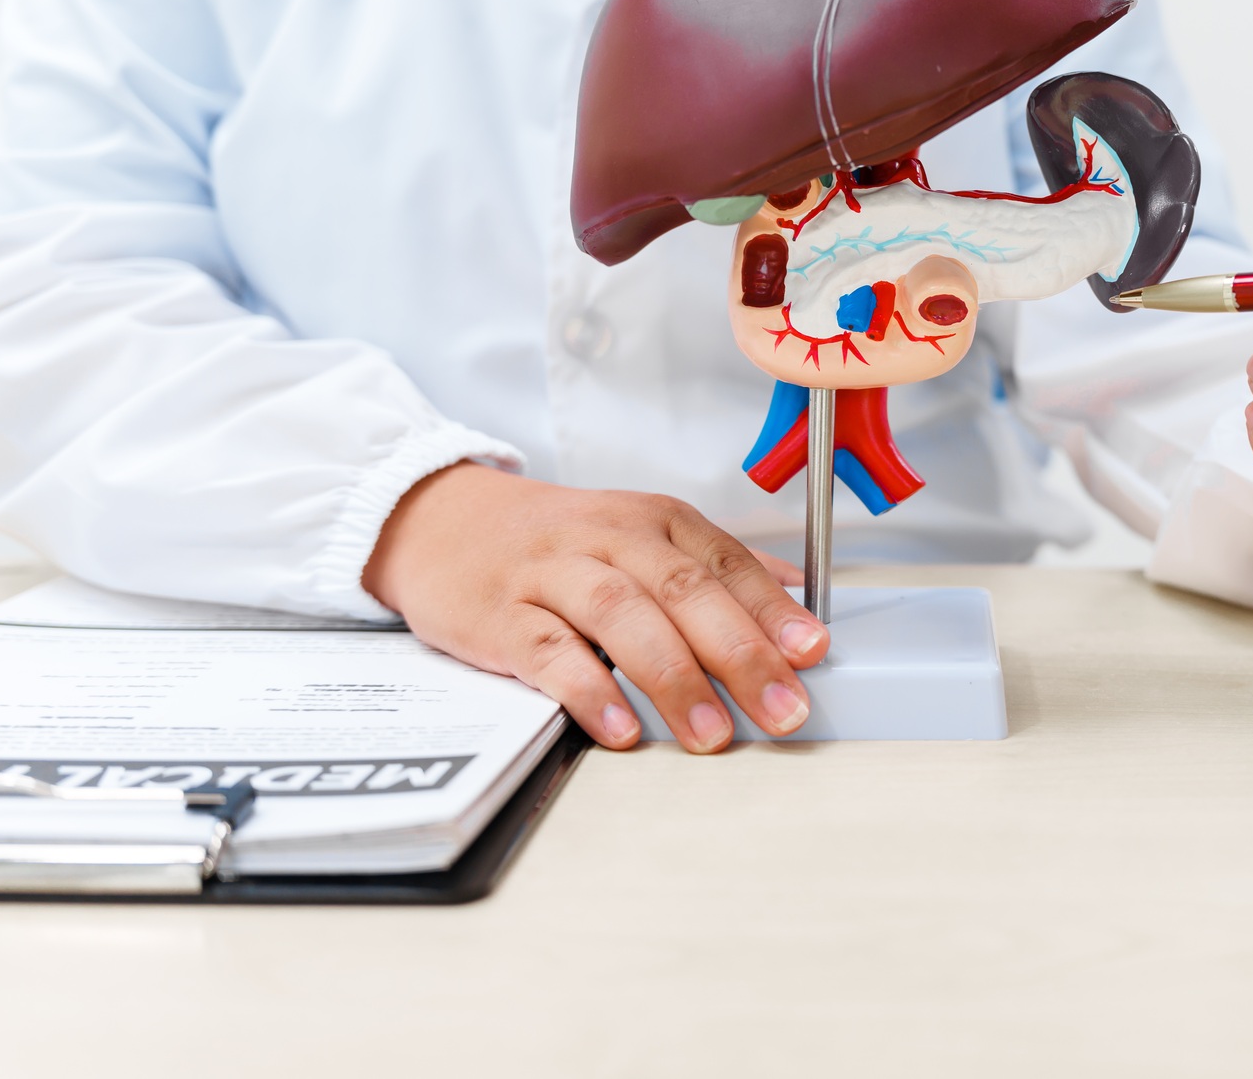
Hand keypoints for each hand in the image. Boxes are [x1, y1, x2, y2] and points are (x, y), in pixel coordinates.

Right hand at [362, 464, 828, 752]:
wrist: (440, 520)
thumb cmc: (555, 540)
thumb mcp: (640, 534)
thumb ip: (717, 568)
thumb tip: (799, 601)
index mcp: (653, 521)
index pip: (725, 563)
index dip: (773, 609)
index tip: (812, 652)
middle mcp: (609, 538)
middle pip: (685, 591)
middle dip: (741, 653)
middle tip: (782, 708)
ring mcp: (552, 574)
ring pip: (622, 615)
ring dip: (674, 676)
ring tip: (710, 732)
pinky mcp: (500, 615)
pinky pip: (548, 652)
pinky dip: (589, 690)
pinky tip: (621, 727)